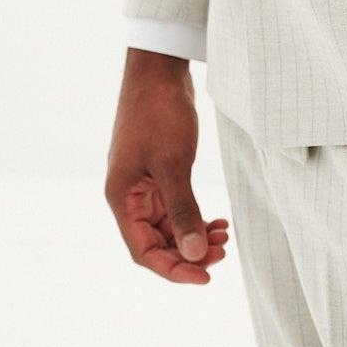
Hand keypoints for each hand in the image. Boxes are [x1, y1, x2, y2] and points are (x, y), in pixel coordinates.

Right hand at [105, 49, 229, 283]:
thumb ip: (184, 211)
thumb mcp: (174, 164)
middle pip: (156, 243)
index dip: (174, 270)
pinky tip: (217, 220)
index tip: (206, 277)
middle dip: (189, 252)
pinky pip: (174, 207)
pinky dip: (195, 217)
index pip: (144, 251)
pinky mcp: (158, 172)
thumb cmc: (159, 113)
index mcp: (121, 198)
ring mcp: (143, 184)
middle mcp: (128, 196)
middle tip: (224, 252)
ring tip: (225, 234)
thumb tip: (195, 254)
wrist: (159, 70)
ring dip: (195, 235)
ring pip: (168, 226)